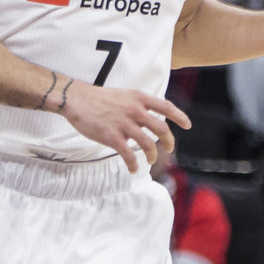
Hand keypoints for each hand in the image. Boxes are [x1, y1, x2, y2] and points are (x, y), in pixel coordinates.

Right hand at [60, 81, 190, 172]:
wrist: (76, 99)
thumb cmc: (98, 98)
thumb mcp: (124, 95)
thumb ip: (138, 104)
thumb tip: (151, 116)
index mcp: (138, 98)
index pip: (166, 107)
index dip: (179, 117)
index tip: (187, 125)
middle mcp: (134, 110)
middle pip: (161, 128)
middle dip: (169, 141)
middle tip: (169, 148)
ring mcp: (124, 124)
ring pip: (148, 144)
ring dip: (152, 155)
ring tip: (151, 160)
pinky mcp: (112, 137)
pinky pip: (128, 155)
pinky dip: (133, 165)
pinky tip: (133, 169)